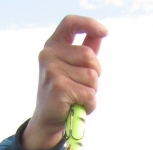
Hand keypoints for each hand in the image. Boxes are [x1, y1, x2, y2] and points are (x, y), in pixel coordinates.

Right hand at [22, 15, 107, 149]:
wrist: (48, 121)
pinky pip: (90, 95)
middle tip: (82, 88)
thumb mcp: (73, 69)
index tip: (105, 32)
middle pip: (90, 57)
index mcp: (53, 46)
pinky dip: (90, 105)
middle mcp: (49, 55)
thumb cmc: (64, 94)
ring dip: (92, 92)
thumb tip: (100, 34)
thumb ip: (85, 51)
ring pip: (92, 78)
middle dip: (95, 75)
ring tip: (77, 99)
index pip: (70, 24)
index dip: (88, 24)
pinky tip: (77, 107)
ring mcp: (52, 70)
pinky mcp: (59, 88)